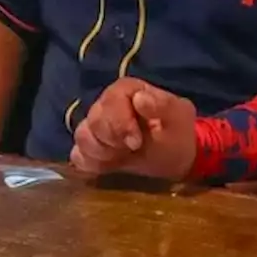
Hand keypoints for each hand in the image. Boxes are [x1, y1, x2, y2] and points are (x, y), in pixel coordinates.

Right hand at [69, 78, 196, 180]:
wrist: (175, 154)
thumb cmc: (177, 132)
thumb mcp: (178, 117)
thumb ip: (163, 105)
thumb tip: (140, 99)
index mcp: (127, 90)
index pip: (110, 100)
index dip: (120, 123)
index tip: (136, 142)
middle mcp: (106, 104)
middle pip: (93, 120)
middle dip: (112, 141)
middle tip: (132, 149)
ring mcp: (96, 125)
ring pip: (82, 136)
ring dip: (101, 152)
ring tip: (121, 157)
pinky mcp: (92, 146)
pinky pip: (78, 154)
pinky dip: (90, 163)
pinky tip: (109, 166)